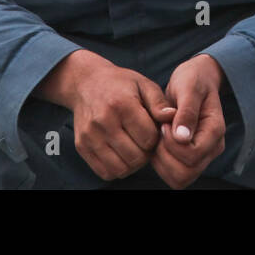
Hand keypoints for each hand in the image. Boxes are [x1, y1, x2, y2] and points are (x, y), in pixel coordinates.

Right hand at [37, 50, 176, 180]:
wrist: (85, 83)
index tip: (153, 130)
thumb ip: (159, 103)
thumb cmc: (120, 84)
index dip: (156, 137)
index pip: (148, 138)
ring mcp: (90, 135)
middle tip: (145, 141)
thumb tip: (172, 117)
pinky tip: (121, 154)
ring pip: (121, 169)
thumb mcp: (143, 84)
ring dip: (133, 164)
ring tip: (134, 148)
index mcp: (122, 104)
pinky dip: (117, 169)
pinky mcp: (81, 146)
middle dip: (146, 152)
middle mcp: (103, 121)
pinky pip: (105, 172)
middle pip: (136, 156)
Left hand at [152, 54, 226, 189]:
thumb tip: (182, 138)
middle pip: (186, 173)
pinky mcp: (190, 159)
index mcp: (215, 131)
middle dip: (165, 154)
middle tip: (160, 130)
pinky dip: (161, 163)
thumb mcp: (188, 87)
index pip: (193, 154)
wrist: (195, 79)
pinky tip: (159, 142)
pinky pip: (173, 175)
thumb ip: (187, 111)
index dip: (172, 143)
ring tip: (159, 136)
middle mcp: (212, 148)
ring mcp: (202, 156)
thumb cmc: (192, 80)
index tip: (164, 122)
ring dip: (162, 161)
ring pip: (179, 179)